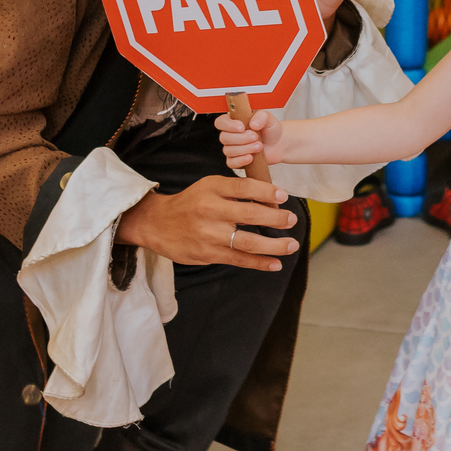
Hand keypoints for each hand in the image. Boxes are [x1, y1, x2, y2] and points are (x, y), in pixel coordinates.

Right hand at [114, 176, 299, 272]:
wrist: (158, 224)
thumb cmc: (191, 203)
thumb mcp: (209, 186)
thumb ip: (234, 190)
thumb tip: (271, 198)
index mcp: (212, 188)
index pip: (244, 188)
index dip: (266, 192)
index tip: (284, 196)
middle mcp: (210, 210)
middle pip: (250, 214)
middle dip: (276, 219)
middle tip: (292, 220)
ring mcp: (209, 234)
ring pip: (247, 241)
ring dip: (274, 245)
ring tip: (291, 245)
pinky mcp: (208, 254)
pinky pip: (239, 260)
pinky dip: (259, 263)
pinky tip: (275, 263)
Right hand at [216, 108, 284, 170]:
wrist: (279, 143)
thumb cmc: (271, 129)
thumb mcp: (269, 118)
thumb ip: (261, 116)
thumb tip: (253, 124)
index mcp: (234, 121)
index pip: (220, 122)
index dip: (228, 125)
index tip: (242, 127)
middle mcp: (231, 134)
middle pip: (224, 138)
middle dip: (241, 138)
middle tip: (255, 137)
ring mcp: (233, 148)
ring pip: (228, 151)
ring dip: (244, 149)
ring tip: (259, 146)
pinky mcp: (237, 160)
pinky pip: (231, 163)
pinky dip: (240, 161)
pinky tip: (250, 158)